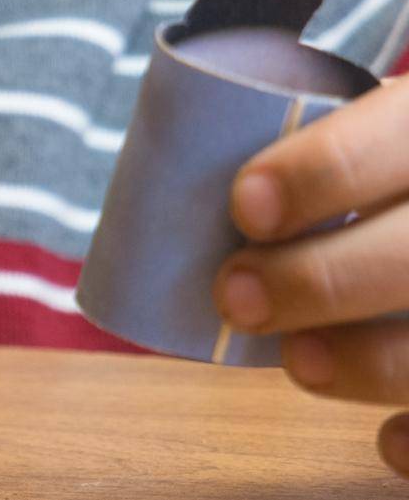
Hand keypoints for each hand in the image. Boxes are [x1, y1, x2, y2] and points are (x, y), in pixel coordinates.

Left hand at [213, 75, 408, 477]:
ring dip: (366, 360)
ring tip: (297, 361)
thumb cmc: (386, 177)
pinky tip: (385, 439)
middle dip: (320, 280)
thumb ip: (313, 162)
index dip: (323, 170)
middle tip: (233, 296)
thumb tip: (188, 198)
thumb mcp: (372, 136)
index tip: (244, 206)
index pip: (396, 136)